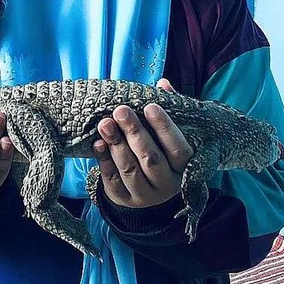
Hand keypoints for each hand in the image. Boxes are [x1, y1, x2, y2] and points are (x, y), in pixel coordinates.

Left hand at [92, 79, 193, 207]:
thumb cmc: (163, 153)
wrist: (151, 190)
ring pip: (130, 170)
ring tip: (105, 124)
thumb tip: (163, 84)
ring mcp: (146, 195)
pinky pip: (112, 181)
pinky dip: (104, 161)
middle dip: (134, 133)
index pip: (178, 149)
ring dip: (116, 145)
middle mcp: (167, 185)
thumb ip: (169, 110)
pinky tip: (98, 143)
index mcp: (185, 168)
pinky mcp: (125, 199)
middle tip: (121, 110)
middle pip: (151, 159)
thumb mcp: (172, 135)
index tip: (150, 106)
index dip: (165, 128)